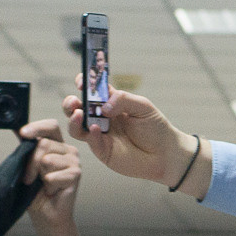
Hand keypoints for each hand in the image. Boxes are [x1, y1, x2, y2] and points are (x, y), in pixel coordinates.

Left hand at [20, 118, 83, 235]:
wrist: (46, 216)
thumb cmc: (37, 193)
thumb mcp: (27, 167)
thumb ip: (26, 149)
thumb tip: (18, 130)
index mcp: (56, 144)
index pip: (50, 126)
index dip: (37, 127)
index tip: (22, 134)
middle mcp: (67, 150)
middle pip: (43, 143)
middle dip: (30, 162)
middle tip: (29, 178)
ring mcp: (74, 161)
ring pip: (47, 159)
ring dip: (38, 175)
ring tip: (43, 185)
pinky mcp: (76, 174)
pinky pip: (52, 175)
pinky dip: (47, 186)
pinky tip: (52, 191)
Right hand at [63, 88, 204, 197]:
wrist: (165, 154)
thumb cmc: (155, 128)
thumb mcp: (143, 106)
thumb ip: (123, 99)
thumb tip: (103, 106)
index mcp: (111, 102)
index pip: (92, 91)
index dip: (84, 84)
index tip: (81, 81)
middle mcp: (102, 118)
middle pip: (77, 108)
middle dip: (70, 103)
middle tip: (73, 102)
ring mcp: (100, 135)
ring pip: (77, 127)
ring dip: (73, 120)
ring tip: (79, 115)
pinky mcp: (103, 151)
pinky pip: (91, 141)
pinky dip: (92, 134)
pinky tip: (98, 129)